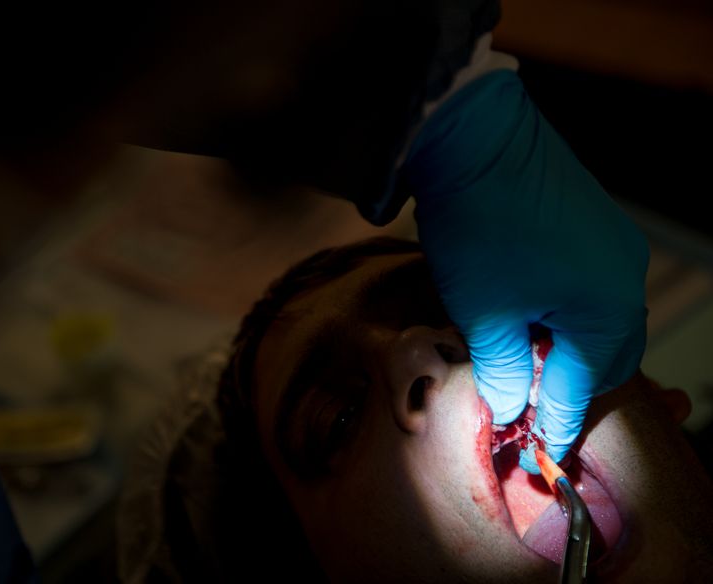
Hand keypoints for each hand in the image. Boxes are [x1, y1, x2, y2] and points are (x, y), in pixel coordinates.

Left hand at [403, 71, 648, 471]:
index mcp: (607, 312)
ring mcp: (613, 245)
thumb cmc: (480, 229)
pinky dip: (563, 312)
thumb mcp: (483, 313)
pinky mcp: (594, 222)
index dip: (556, 422)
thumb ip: (500, 370)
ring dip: (564, 346)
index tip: (542, 453)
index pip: (581, 387)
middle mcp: (624, 279)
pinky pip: (588, 286)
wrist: (476, 134)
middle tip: (530, 404)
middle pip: (601, 355)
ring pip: (596, 320)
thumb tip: (509, 405)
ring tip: (523, 359)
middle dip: (566, 384)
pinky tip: (528, 312)